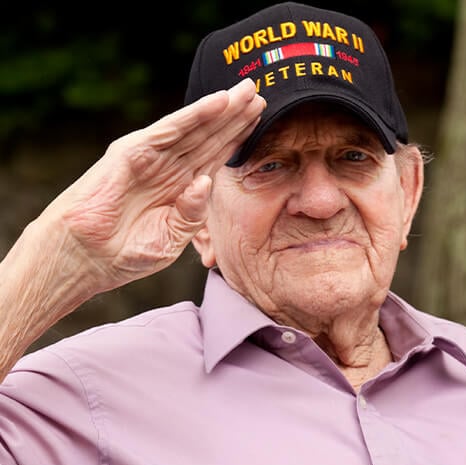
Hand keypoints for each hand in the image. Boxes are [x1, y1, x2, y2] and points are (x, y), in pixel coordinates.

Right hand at [37, 79, 264, 296]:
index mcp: (180, 187)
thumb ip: (192, 214)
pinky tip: (218, 103)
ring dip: (222, 109)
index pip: (215, 156)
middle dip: (236, 116)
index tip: (263, 121)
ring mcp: (151, 157)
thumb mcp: (172, 238)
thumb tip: (205, 181)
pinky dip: (194, 115)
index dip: (238, 138)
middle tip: (263, 93)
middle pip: (209, 136)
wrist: (86, 256)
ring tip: (248, 91)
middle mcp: (169, 167)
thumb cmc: (125, 252)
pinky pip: (170, 130)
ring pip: (195, 128)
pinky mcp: (133, 152)